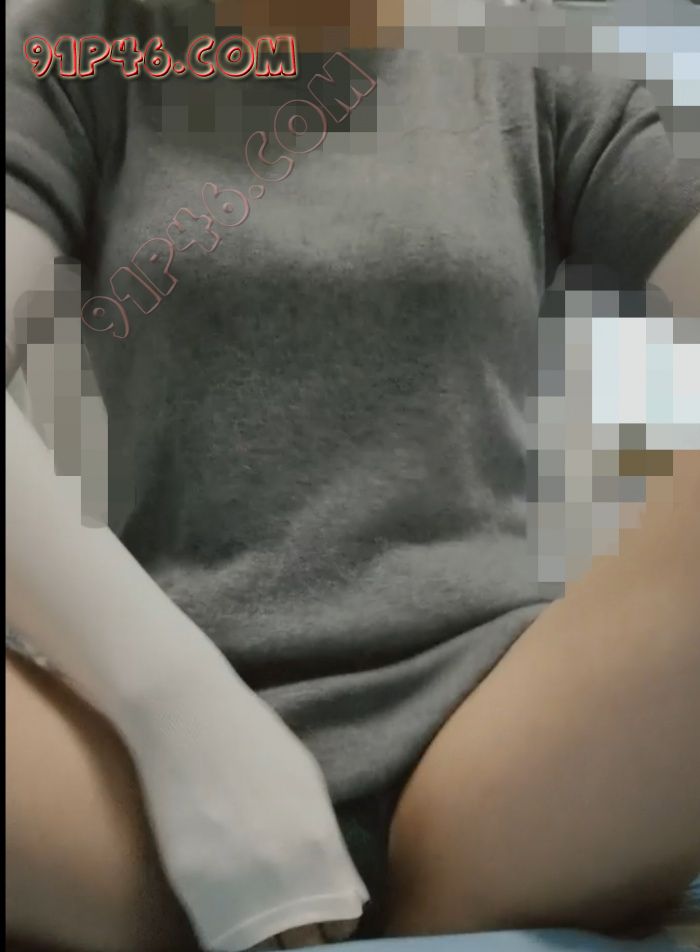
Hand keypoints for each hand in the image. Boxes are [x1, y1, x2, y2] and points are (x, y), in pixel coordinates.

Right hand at [125, 674, 368, 951]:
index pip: (340, 922)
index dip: (333, 922)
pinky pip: (220, 935)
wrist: (187, 716)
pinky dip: (230, 933)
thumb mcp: (307, 786)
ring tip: (263, 917)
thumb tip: (349, 895)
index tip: (322, 914)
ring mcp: (235, 884)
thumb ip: (329, 846)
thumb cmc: (252, 740)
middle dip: (303, 935)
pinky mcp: (191, 884)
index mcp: (320, 847)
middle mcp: (284, 876)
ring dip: (267, 939)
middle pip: (305, 943)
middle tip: (293, 920)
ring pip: (263, 948)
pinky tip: (233, 910)